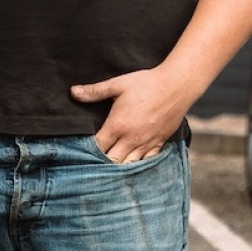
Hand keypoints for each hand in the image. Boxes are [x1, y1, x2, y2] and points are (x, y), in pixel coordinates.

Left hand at [70, 63, 195, 162]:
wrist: (178, 85)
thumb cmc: (148, 83)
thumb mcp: (119, 84)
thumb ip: (95, 91)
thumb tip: (73, 92)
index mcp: (118, 125)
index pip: (97, 148)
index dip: (87, 152)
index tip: (81, 152)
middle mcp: (131, 138)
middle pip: (111, 162)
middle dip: (101, 164)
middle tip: (94, 163)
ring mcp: (147, 143)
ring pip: (129, 165)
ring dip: (119, 167)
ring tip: (111, 167)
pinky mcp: (160, 142)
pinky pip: (148, 161)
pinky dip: (139, 165)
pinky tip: (133, 165)